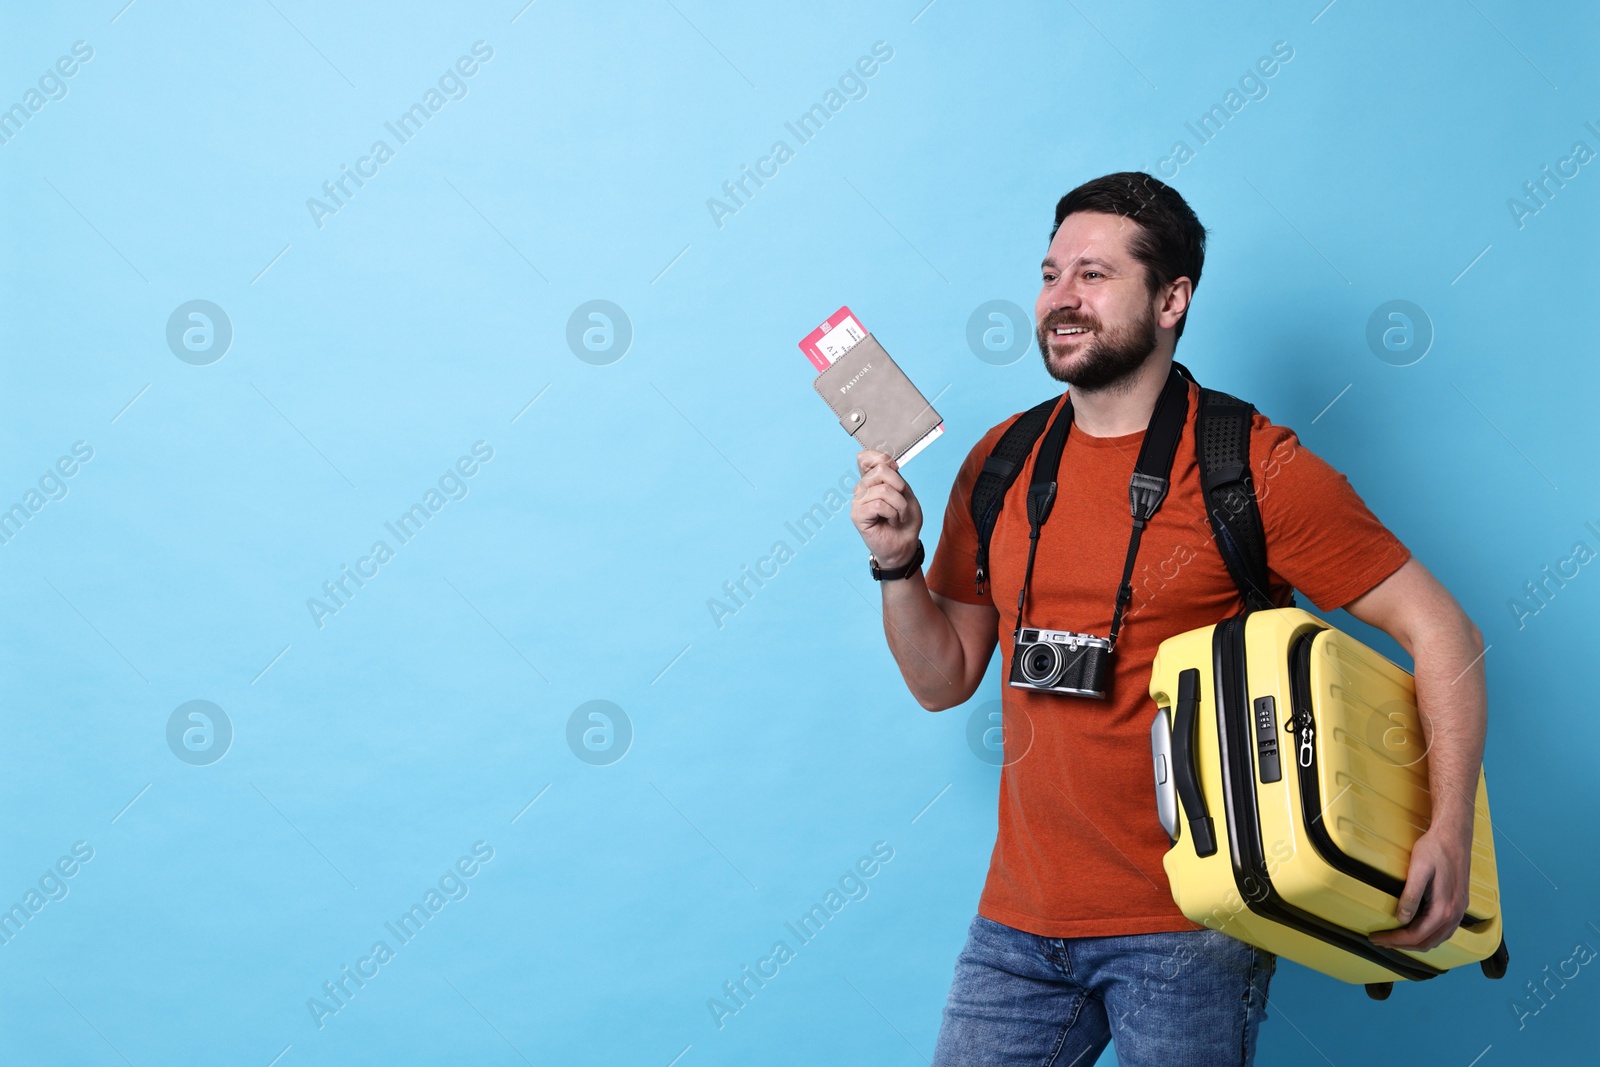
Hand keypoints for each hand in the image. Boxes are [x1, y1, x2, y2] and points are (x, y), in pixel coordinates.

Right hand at [851, 449, 922, 569]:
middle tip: (901, 504)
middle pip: (880, 470)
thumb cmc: (905, 520)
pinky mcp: (857, 515)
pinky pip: (879, 505)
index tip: (895, 470)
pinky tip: (891, 522)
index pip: (866, 457)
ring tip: (898, 516)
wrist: (905, 545)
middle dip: (900, 488)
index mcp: (872, 480)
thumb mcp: (906, 492)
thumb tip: (885, 464)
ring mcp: (857, 501)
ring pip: (883, 490)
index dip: (882, 458)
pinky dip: (893, 514)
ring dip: (899, 505)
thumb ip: (894, 476)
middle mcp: (861, 489)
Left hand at [1367, 820, 1474, 950]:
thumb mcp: (1418, 870)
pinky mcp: (1459, 905)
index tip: (1377, 938)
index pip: (1416, 935)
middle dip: (1402, 944)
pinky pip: (1444, 930)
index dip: (1394, 940)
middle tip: (1381, 940)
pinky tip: (1415, 930)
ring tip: (1395, 939)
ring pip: (1437, 939)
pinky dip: (1428, 935)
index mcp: (1444, 909)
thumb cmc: (1435, 849)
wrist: (1454, 835)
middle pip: (1427, 942)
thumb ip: (1411, 896)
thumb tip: (1402, 919)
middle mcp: (1455, 914)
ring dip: (1416, 943)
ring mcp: (1459, 911)